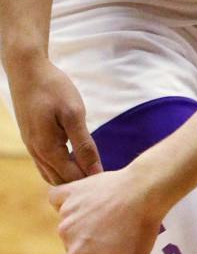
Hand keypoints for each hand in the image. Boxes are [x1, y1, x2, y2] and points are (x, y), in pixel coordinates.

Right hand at [9, 53, 101, 184]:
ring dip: (70, 177)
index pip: (73, 178)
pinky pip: (46, 164)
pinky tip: (76, 162)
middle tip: (105, 179)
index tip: (112, 180)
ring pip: (52, 174)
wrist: (27, 69)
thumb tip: (95, 171)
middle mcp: (36, 153)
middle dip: (82, 183)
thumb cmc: (53, 88)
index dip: (92, 182)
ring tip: (93, 171)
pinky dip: (61, 168)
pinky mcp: (31, 140)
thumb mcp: (74, 115)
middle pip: (61, 181)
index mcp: (47, 149)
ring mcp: (31, 147)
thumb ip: (84, 145)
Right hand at [49, 164, 162, 253]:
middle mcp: (66, 234)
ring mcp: (67, 212)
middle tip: (113, 245)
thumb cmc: (140, 232)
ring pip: (68, 227)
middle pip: (71, 250)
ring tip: (107, 224)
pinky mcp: (72, 192)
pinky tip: (80, 206)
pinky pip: (57, 199)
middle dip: (87, 251)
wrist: (145, 191)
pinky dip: (65, 204)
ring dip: (81, 229)